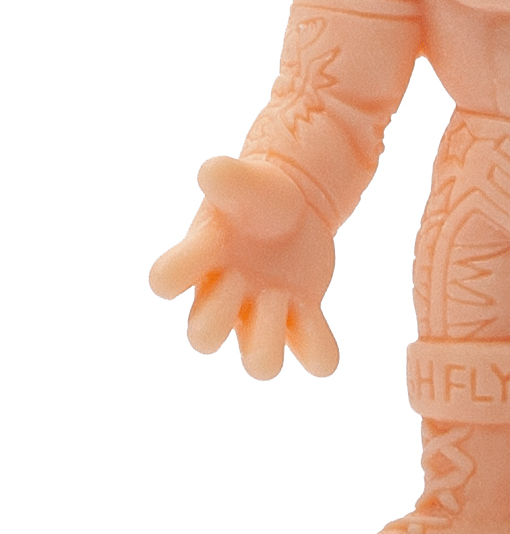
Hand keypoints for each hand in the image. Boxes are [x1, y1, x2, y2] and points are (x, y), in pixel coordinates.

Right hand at [150, 157, 337, 379]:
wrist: (293, 207)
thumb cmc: (256, 195)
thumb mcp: (244, 181)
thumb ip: (226, 177)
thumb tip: (211, 171)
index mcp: (199, 260)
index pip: (164, 281)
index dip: (176, 274)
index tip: (208, 247)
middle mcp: (223, 298)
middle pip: (202, 337)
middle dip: (220, 314)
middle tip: (243, 279)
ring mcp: (263, 314)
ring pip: (260, 363)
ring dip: (270, 337)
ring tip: (284, 295)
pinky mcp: (303, 318)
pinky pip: (314, 354)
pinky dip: (321, 351)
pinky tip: (315, 318)